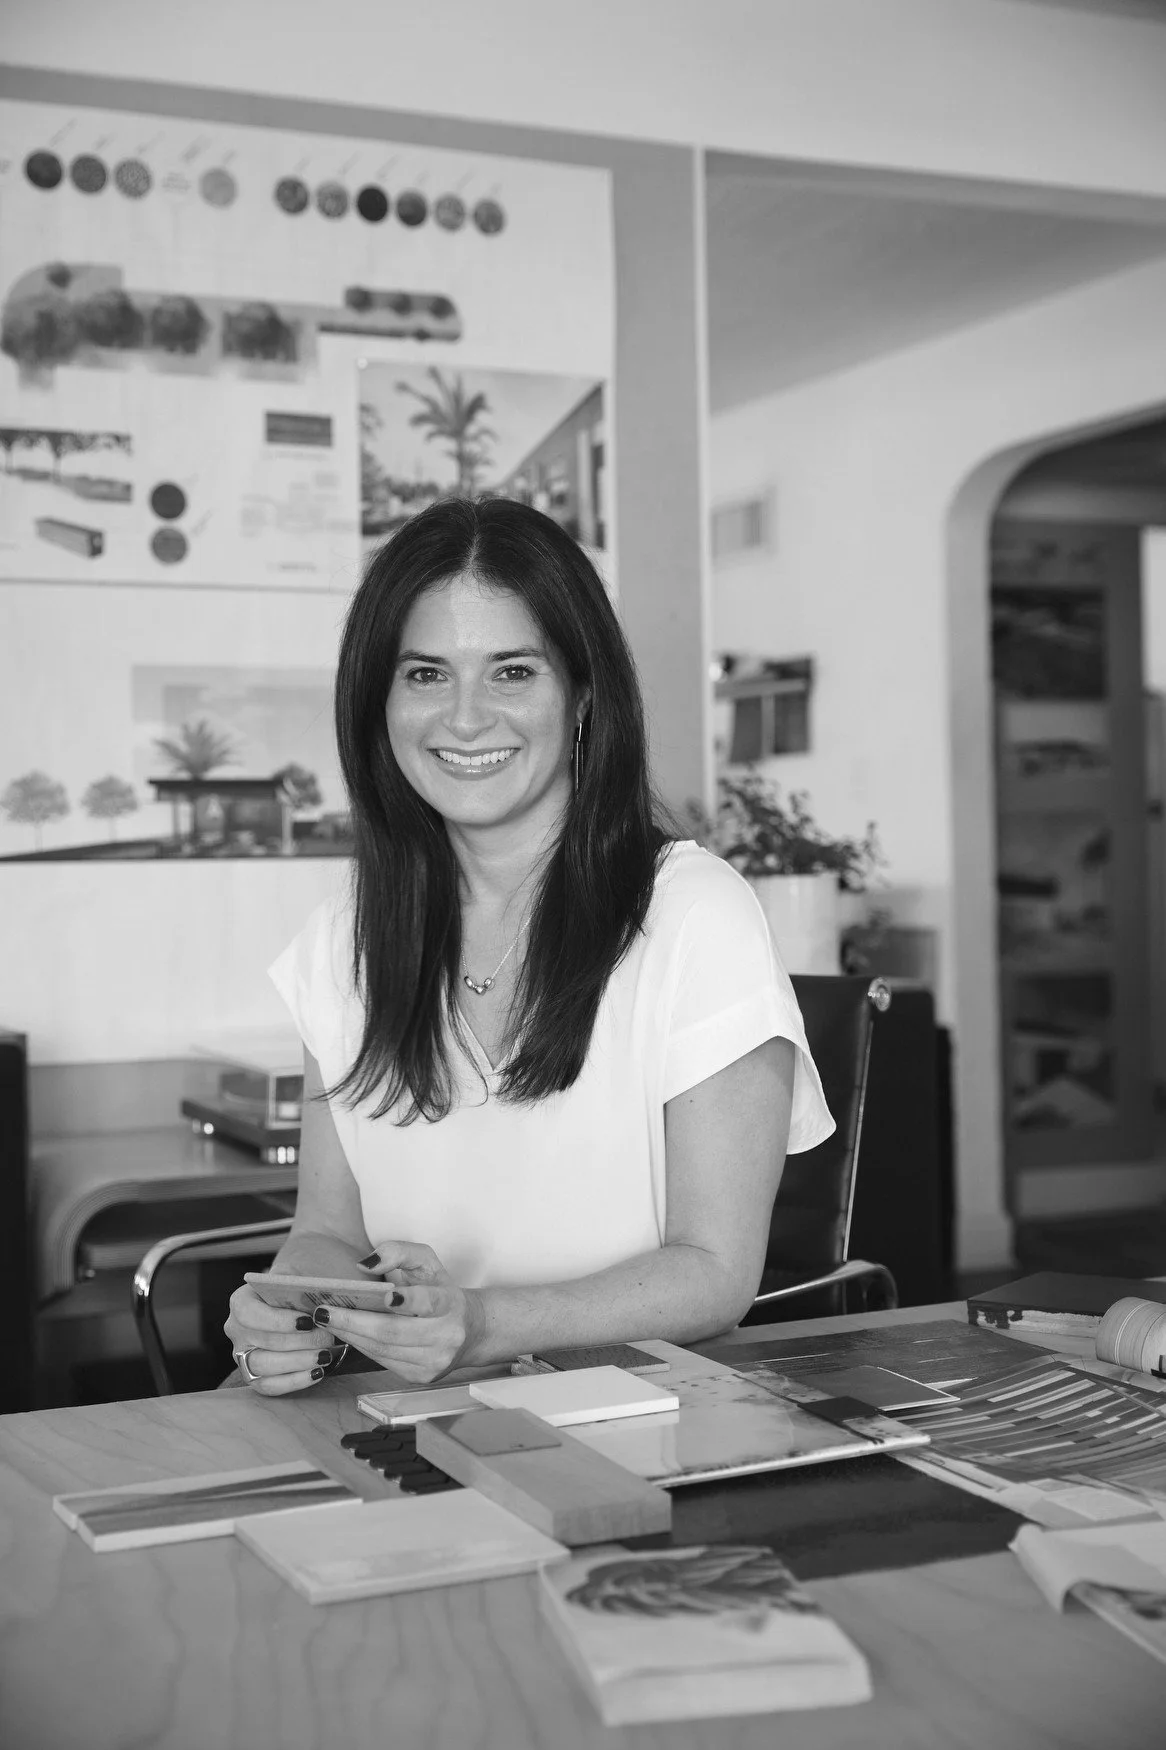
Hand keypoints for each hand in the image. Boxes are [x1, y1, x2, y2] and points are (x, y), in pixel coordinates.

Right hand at [223, 1283, 345, 1395]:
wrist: (293, 1307)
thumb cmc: (295, 1292)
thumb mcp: (295, 1278)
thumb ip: (300, 1283)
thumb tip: (317, 1295)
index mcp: (241, 1302)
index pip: (250, 1313)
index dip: (279, 1320)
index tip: (308, 1321)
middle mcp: (236, 1331)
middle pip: (264, 1341)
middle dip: (300, 1342)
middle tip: (327, 1338)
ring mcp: (242, 1356)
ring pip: (264, 1366)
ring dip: (299, 1362)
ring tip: (324, 1356)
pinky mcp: (253, 1377)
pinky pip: (270, 1386)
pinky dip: (296, 1381)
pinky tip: (317, 1372)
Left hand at [313, 1240, 480, 1383]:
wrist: (473, 1331)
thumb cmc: (443, 1292)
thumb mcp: (428, 1262)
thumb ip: (398, 1252)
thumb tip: (365, 1265)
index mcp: (450, 1304)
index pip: (429, 1302)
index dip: (408, 1301)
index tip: (386, 1296)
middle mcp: (446, 1336)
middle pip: (393, 1332)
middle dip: (354, 1322)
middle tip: (323, 1311)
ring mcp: (434, 1361)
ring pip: (383, 1350)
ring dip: (350, 1336)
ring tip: (327, 1322)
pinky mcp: (422, 1377)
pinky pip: (384, 1362)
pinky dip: (361, 1347)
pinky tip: (347, 1334)